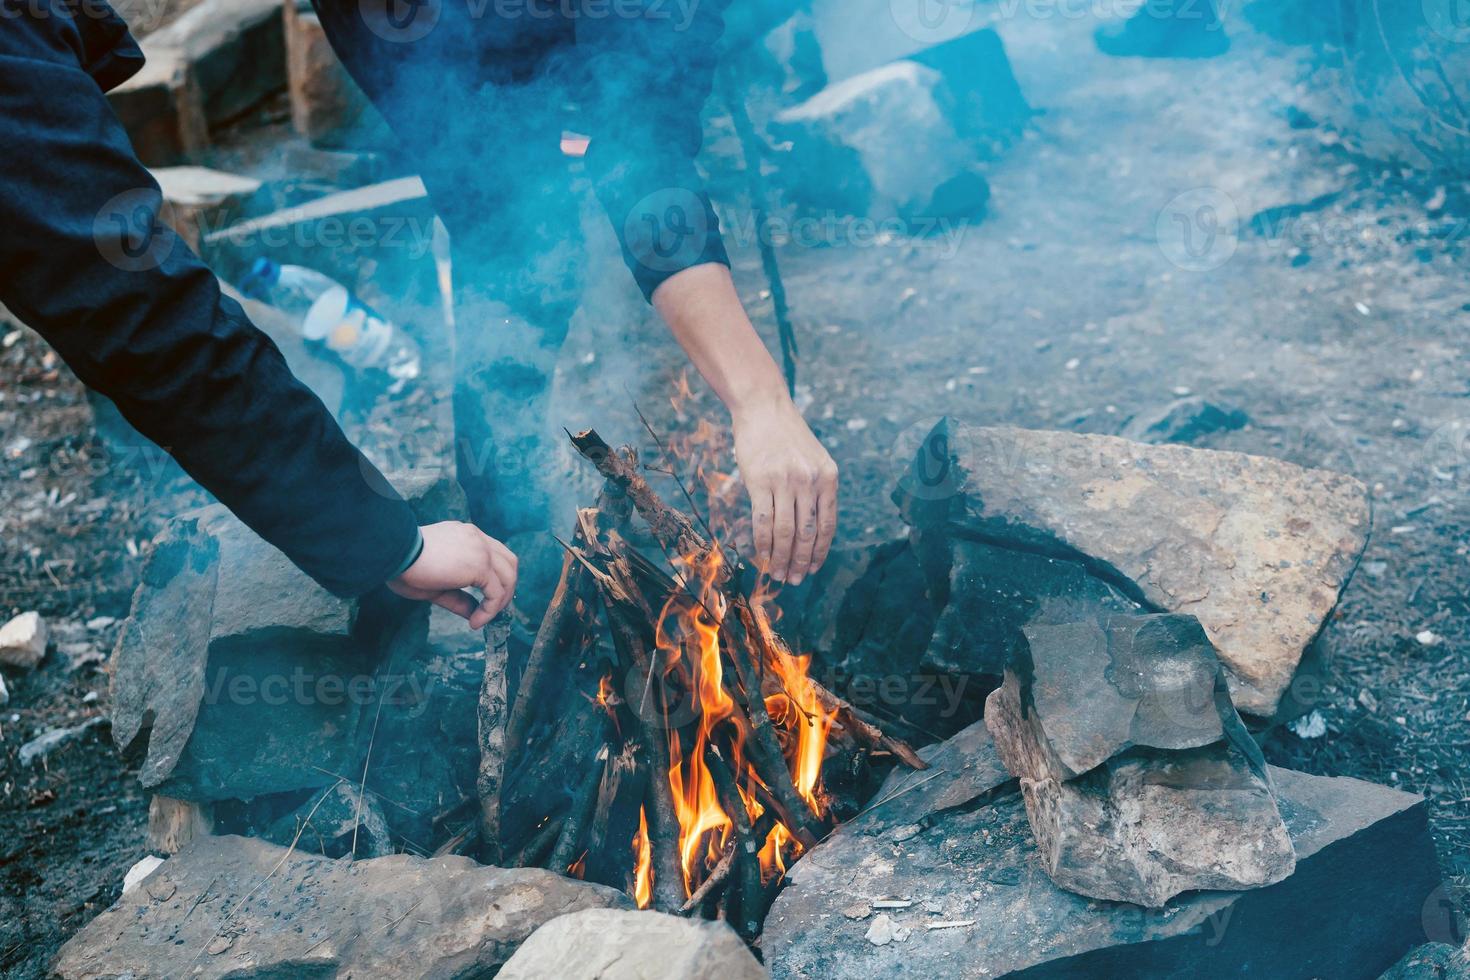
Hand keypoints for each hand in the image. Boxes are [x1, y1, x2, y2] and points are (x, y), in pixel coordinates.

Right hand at [387, 521, 517, 628]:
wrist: (393, 552)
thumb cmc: (403, 566)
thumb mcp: (436, 585)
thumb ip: (458, 597)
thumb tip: (474, 614)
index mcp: (466, 536)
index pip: (493, 554)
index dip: (493, 578)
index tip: (482, 601)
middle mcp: (477, 538)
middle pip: (509, 562)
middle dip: (505, 588)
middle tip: (490, 610)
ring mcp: (481, 549)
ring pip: (509, 577)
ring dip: (501, 601)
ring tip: (483, 619)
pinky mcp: (480, 565)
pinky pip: (496, 593)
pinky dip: (490, 610)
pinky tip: (476, 622)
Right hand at [732, 399, 837, 584]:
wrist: (764, 407)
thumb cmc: (787, 436)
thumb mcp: (815, 459)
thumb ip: (817, 490)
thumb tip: (812, 531)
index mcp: (828, 477)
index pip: (828, 525)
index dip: (820, 552)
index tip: (813, 569)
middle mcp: (810, 481)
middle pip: (807, 534)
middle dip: (801, 562)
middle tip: (795, 580)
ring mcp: (785, 481)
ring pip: (785, 533)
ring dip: (781, 558)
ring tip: (778, 574)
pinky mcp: (759, 481)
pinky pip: (763, 521)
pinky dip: (763, 544)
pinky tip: (762, 556)